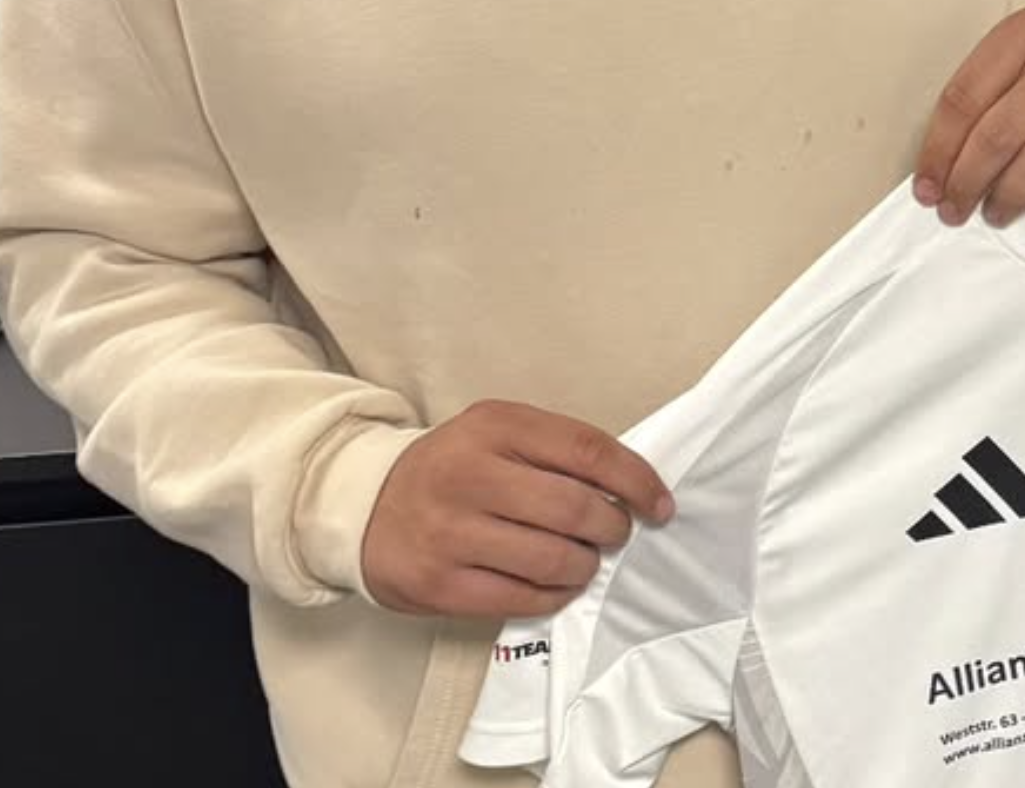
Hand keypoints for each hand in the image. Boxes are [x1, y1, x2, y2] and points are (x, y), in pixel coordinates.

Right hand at [361, 399, 673, 619]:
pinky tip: (556, 585)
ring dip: (584, 566)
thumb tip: (631, 489)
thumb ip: (558, 451)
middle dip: (612, 528)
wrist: (365, 504)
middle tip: (616, 534)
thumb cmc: (454, 467)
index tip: (660, 504)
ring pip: (552, 559)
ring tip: (584, 562)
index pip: (588, 450)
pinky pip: (520, 598)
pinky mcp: (438, 584)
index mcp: (496, 426)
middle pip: (575, 509)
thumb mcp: (500, 433)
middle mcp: (471, 475)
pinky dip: (553, 596)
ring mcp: (451, 533)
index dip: (637, 480)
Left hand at [912, 8, 1024, 230]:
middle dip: (966, 183)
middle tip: (953, 208)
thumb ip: (983, 94)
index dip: (938, 151)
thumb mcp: (1024, 51)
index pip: (964, 99)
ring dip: (1006, 200)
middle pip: (997, 136)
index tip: (926, 186)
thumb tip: (940, 168)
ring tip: (995, 213)